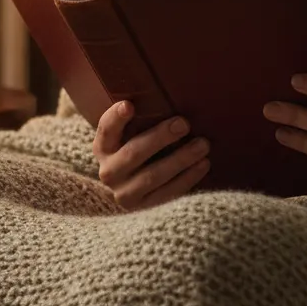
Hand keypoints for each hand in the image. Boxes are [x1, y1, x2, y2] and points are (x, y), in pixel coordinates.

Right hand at [93, 101, 210, 209]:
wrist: (134, 190)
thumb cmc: (139, 150)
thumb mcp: (131, 136)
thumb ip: (141, 120)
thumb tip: (166, 95)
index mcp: (103, 148)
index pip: (106, 129)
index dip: (116, 118)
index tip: (129, 105)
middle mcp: (108, 172)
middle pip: (133, 153)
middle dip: (160, 138)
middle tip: (184, 123)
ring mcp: (124, 194)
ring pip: (153, 176)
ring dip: (180, 159)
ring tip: (203, 144)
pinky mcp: (144, 210)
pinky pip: (167, 194)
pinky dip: (188, 178)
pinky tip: (204, 164)